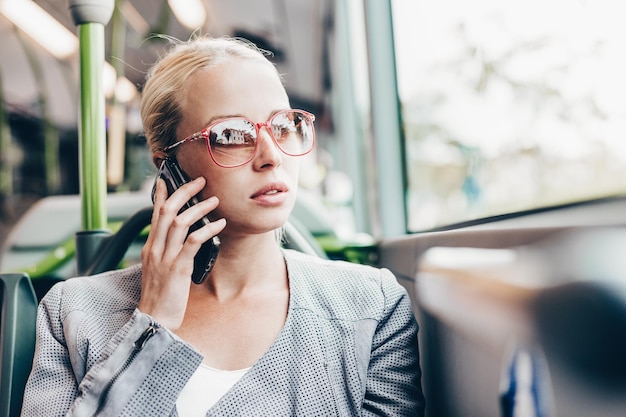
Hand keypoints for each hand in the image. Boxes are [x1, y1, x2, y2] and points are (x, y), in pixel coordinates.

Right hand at [138, 176, 225, 329]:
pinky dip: (208, 230)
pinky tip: (220, 225)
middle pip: (167, 211)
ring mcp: (165, 257)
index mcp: (150, 247)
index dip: (161, 194)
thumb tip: (182, 240)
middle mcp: (155, 248)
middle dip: (183, 192)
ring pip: (179, 222)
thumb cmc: (161, 297)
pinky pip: (193, 242)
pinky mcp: (178, 268)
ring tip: (215, 200)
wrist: (155, 320)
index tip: (166, 178)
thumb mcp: (159, 270)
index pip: (154, 214)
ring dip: (199, 208)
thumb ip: (166, 252)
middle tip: (200, 181)